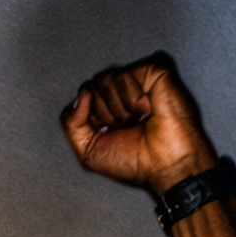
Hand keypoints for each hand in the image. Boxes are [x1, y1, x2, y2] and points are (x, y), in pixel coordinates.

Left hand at [60, 52, 215, 193]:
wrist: (164, 165)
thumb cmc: (136, 162)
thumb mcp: (89, 152)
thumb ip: (71, 124)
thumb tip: (82, 94)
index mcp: (106, 109)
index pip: (82, 97)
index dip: (90, 119)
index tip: (109, 134)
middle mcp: (121, 94)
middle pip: (91, 87)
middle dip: (104, 114)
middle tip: (127, 127)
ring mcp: (137, 80)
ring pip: (104, 80)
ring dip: (119, 109)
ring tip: (138, 119)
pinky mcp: (153, 71)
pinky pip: (123, 76)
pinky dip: (131, 98)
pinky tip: (147, 109)